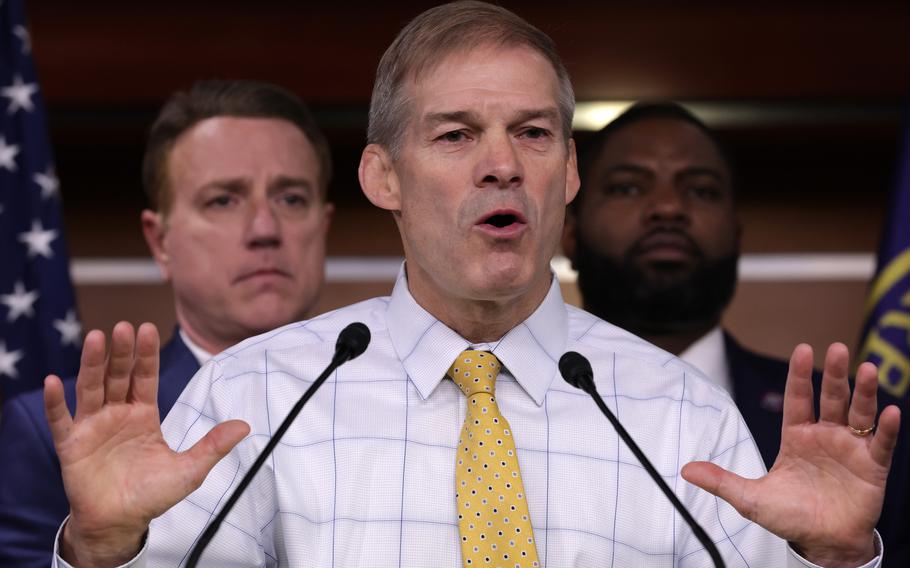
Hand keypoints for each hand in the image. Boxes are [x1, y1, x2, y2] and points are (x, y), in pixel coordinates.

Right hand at [44, 322, 248, 567]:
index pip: (145, 377)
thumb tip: (245, 425)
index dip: (146, 355)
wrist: (121, 523)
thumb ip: (213, 446)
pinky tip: (52, 381)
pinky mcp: (71, 444)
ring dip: (91, 363)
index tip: (148, 328)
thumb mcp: (189, 470)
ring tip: (95, 337)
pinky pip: (60, 420)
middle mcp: (117, 413)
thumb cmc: (153, 494)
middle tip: (124, 326)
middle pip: (118, 376)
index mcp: (144, 414)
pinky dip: (55, 402)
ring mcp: (93, 426)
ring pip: (91, 388)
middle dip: (122, 352)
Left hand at [682, 343, 899, 567]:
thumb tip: (685, 470)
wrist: (821, 544)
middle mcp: (825, 436)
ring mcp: (850, 449)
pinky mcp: (873, 468)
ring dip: (864, 392)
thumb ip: (721, 481)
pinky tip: (888, 412)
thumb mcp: (750, 498)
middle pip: (831, 398)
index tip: (802, 349)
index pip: (798, 398)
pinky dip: (886, 428)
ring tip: (867, 369)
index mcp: (797, 437)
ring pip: (858, 414)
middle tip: (835, 348)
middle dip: (833, 374)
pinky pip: (881, 444)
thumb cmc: (788, 516)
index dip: (800, 375)